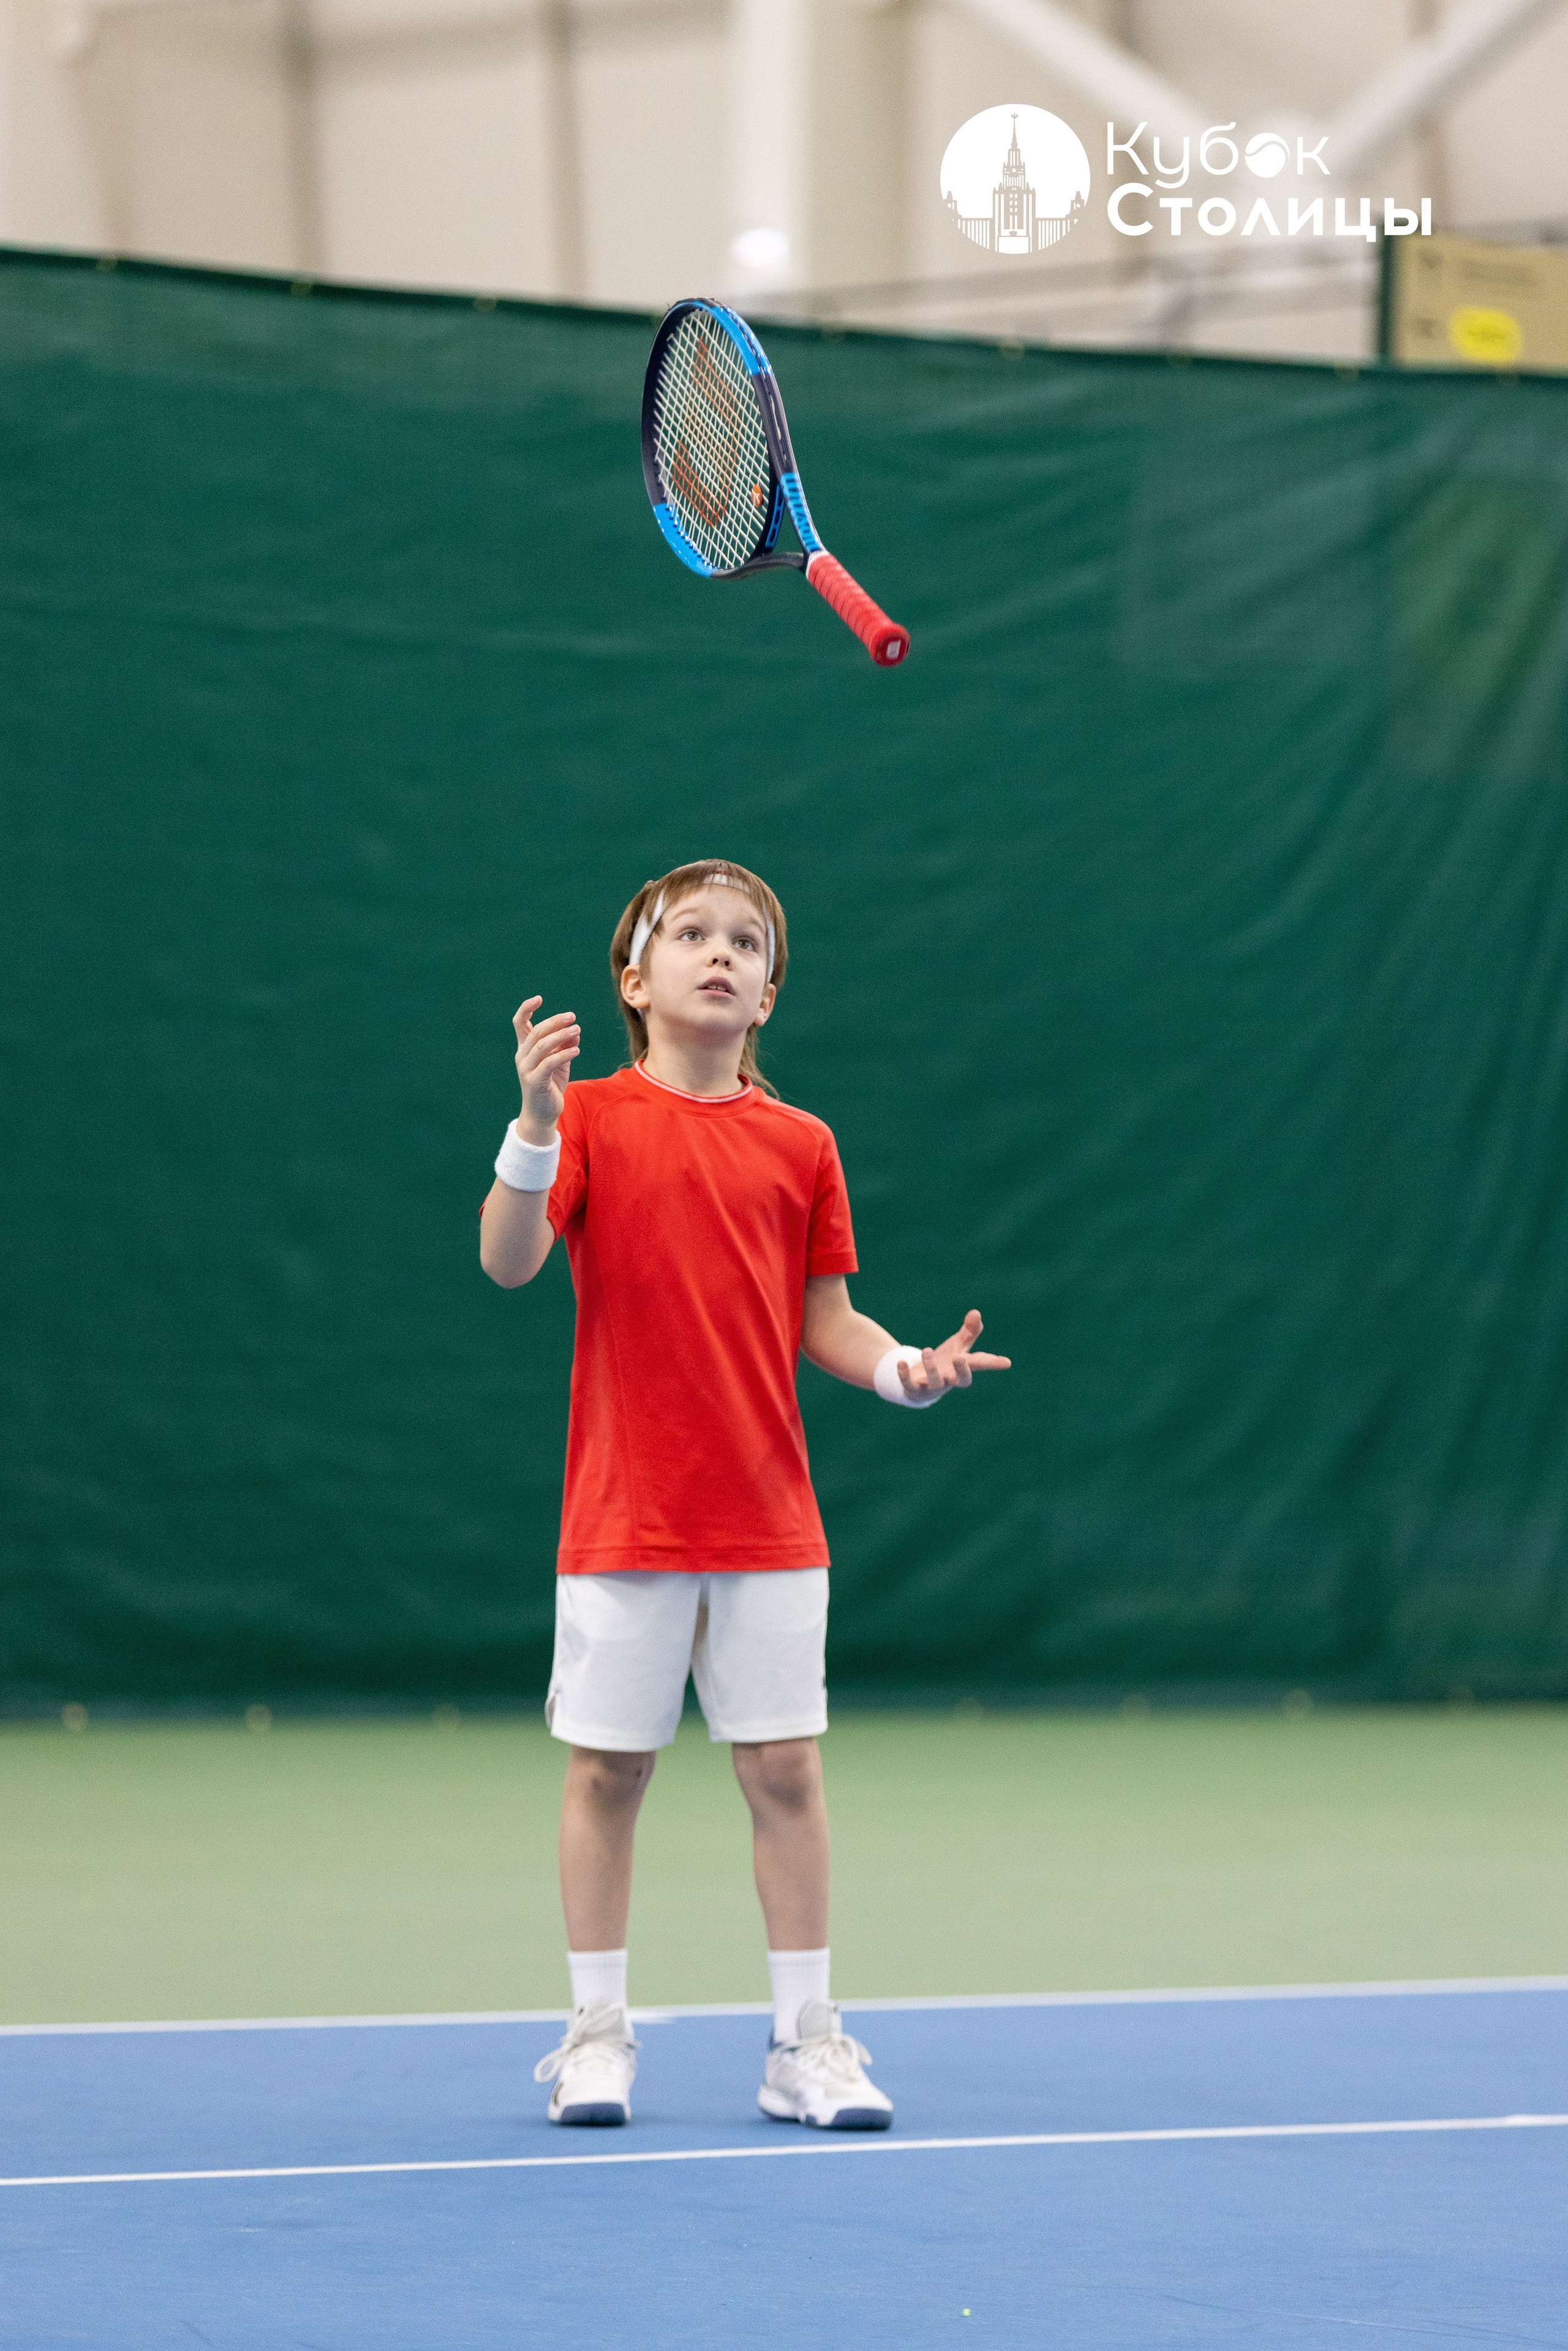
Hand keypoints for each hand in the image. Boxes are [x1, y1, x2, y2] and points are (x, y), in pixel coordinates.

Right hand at [513, 997, 579, 1140]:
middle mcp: (522, 1056)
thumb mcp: (560, 1062)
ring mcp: (527, 1069)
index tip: (538, 998)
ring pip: (542, 1046)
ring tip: (577, 1030)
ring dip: (561, 1036)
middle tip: (572, 1017)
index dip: (526, 1009)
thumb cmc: (551, 1085)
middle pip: (536, 1032)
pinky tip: (576, 1050)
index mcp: (525, 1049)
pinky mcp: (535, 1082)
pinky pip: (549, 1063)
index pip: (519, 1024)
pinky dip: (563, 1054)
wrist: (543, 1113)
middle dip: (555, 1022)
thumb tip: (575, 1031)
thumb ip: (565, 1046)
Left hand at [898, 1310, 1010, 1401]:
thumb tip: (976, 1313)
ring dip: (931, 1367)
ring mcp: (933, 1387)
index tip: (1006, 1362)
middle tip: (960, 1358)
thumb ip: (968, 1332)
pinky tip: (901, 1362)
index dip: (993, 1363)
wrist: (919, 1382)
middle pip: (962, 1380)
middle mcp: (951, 1379)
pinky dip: (904, 1375)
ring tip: (927, 1350)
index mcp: (962, 1367)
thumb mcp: (957, 1346)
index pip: (980, 1364)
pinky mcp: (915, 1390)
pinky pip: (910, 1385)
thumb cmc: (944, 1363)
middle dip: (962, 1370)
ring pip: (936, 1382)